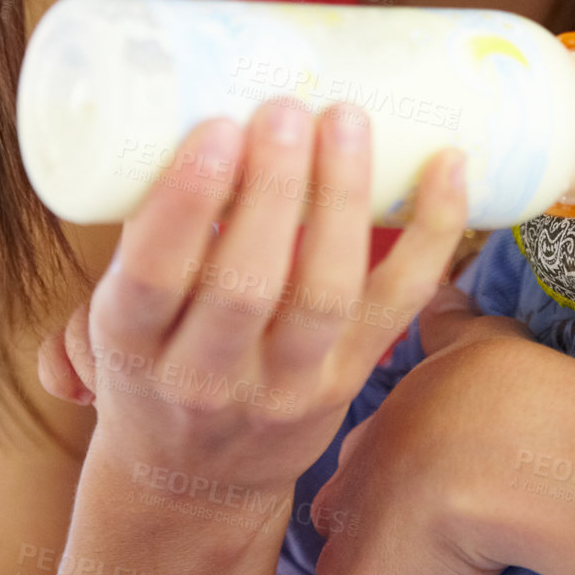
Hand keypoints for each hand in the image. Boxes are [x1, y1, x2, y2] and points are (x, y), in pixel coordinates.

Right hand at [37, 100, 467, 508]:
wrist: (196, 478)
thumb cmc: (157, 358)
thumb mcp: (126, 309)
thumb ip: (156, 229)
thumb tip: (198, 97)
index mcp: (134, 347)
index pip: (153, 277)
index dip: (188, 202)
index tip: (218, 127)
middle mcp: (207, 377)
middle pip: (246, 285)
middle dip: (274, 190)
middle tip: (288, 109)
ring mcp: (287, 384)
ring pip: (324, 292)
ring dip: (343, 198)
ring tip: (346, 120)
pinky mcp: (351, 377)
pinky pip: (401, 301)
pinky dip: (432, 232)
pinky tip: (449, 164)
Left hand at [308, 313, 530, 574]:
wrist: (509, 445)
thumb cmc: (508, 390)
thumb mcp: (478, 342)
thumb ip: (455, 319)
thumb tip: (440, 280)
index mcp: (382, 440)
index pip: (356, 477)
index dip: (365, 496)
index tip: (370, 510)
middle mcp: (357, 505)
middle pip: (341, 546)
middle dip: (349, 567)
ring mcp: (358, 573)